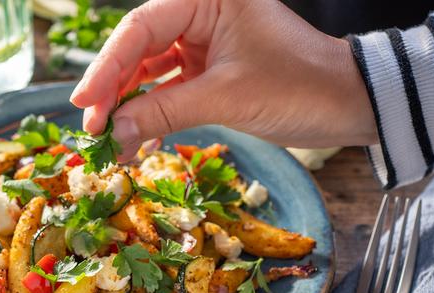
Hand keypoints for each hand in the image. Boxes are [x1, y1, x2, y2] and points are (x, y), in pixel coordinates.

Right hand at [70, 0, 378, 159]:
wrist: (350, 103)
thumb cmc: (299, 86)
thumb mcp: (226, 98)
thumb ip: (163, 113)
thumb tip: (112, 136)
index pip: (141, 28)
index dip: (106, 68)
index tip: (84, 104)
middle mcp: (202, 10)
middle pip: (137, 46)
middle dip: (113, 89)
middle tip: (91, 128)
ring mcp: (204, 39)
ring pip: (148, 67)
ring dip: (127, 102)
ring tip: (108, 138)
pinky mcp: (208, 66)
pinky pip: (167, 84)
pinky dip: (150, 109)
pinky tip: (133, 134)